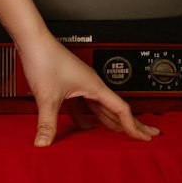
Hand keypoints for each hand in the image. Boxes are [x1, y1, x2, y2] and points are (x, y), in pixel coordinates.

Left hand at [17, 32, 161, 146]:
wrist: (33, 40)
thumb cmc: (44, 58)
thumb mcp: (47, 96)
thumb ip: (47, 123)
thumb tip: (44, 142)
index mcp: (94, 86)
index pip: (121, 109)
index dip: (133, 126)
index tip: (144, 138)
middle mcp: (91, 84)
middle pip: (117, 107)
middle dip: (132, 122)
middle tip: (148, 134)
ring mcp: (81, 82)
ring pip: (101, 106)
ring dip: (110, 120)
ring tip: (119, 133)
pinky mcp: (70, 82)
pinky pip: (84, 103)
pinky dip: (88, 115)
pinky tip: (85, 126)